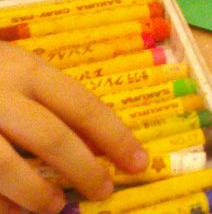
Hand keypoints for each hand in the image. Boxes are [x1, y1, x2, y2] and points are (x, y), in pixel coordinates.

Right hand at [0, 43, 146, 213]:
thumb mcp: (17, 69)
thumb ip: (48, 100)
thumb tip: (96, 144)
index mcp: (26, 70)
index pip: (83, 106)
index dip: (115, 138)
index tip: (140, 162)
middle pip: (51, 138)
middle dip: (84, 170)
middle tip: (103, 190)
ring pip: (5, 167)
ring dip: (37, 194)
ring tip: (55, 207)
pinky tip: (14, 212)